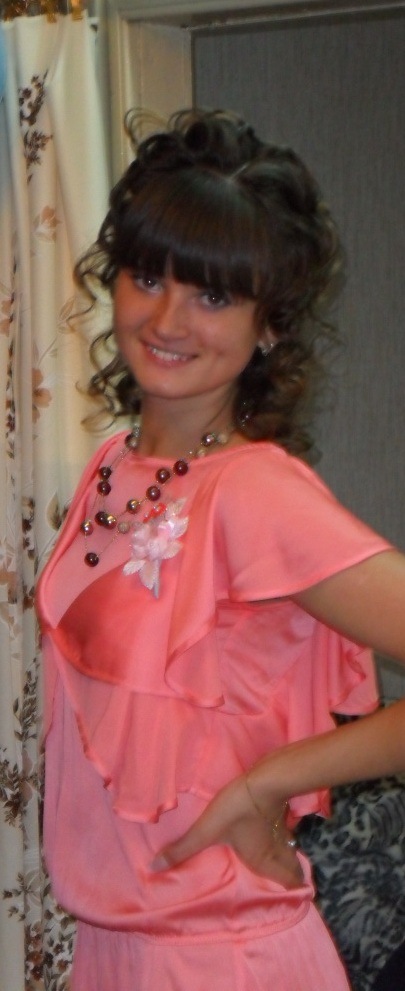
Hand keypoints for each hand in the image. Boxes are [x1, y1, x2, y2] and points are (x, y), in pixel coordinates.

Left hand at [151, 774, 303, 889]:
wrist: (265, 777)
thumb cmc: (238, 809)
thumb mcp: (206, 830)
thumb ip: (183, 849)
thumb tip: (155, 869)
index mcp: (262, 860)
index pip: (290, 883)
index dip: (295, 891)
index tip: (296, 898)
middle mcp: (275, 849)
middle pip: (293, 869)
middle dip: (293, 877)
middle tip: (290, 883)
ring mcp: (280, 829)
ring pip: (290, 849)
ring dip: (288, 857)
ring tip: (282, 862)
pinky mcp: (279, 810)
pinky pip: (285, 831)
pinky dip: (283, 837)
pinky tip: (274, 832)